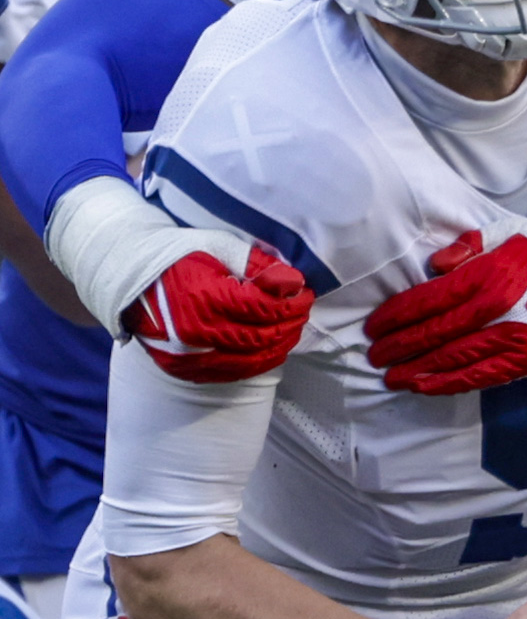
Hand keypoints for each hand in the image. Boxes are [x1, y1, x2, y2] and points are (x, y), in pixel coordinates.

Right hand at [122, 246, 313, 382]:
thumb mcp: (216, 245)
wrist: (129, 279)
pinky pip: (232, 372)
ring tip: (291, 327)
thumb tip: (292, 280)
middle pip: (262, 337)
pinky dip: (257, 361)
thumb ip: (255, 265)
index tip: (305, 291)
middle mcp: (196, 334)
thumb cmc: (175, 255)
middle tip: (302, 309)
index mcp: (204, 299)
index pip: (265, 308)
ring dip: (279, 344)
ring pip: (252, 360)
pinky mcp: (184, 370)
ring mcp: (189, 357)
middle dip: (290, 324)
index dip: (292, 302)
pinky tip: (268, 346)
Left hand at [366, 228, 526, 393]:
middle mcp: (493, 310)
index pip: (429, 300)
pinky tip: (425, 386)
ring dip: (416, 370)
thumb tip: (435, 264)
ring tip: (390, 377)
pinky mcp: (522, 361)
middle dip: (399, 346)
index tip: (374, 325)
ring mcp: (508, 338)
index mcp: (486, 275)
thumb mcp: (510, 233)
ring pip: (451, 359)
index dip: (397, 315)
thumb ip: (470, 245)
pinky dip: (448, 384)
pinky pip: (478, 377)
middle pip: (434, 333)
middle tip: (374, 355)